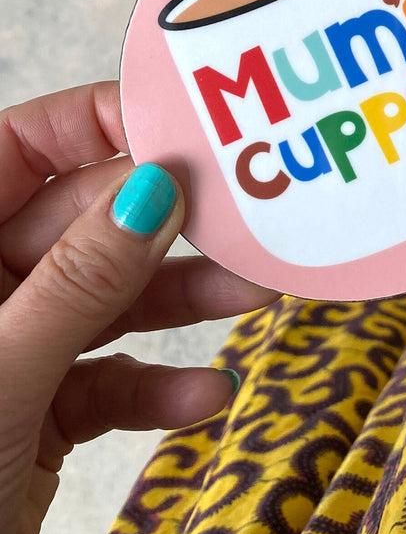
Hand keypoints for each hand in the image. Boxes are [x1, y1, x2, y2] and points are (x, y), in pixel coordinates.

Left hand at [0, 82, 277, 533]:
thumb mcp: (5, 370)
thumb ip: (81, 280)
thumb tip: (153, 191)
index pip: (24, 146)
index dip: (101, 123)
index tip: (187, 122)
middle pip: (83, 223)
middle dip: (166, 225)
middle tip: (247, 211)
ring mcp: (11, 348)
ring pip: (107, 299)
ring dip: (180, 301)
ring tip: (253, 294)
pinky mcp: (38, 410)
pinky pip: (108, 379)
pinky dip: (157, 389)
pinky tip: (204, 399)